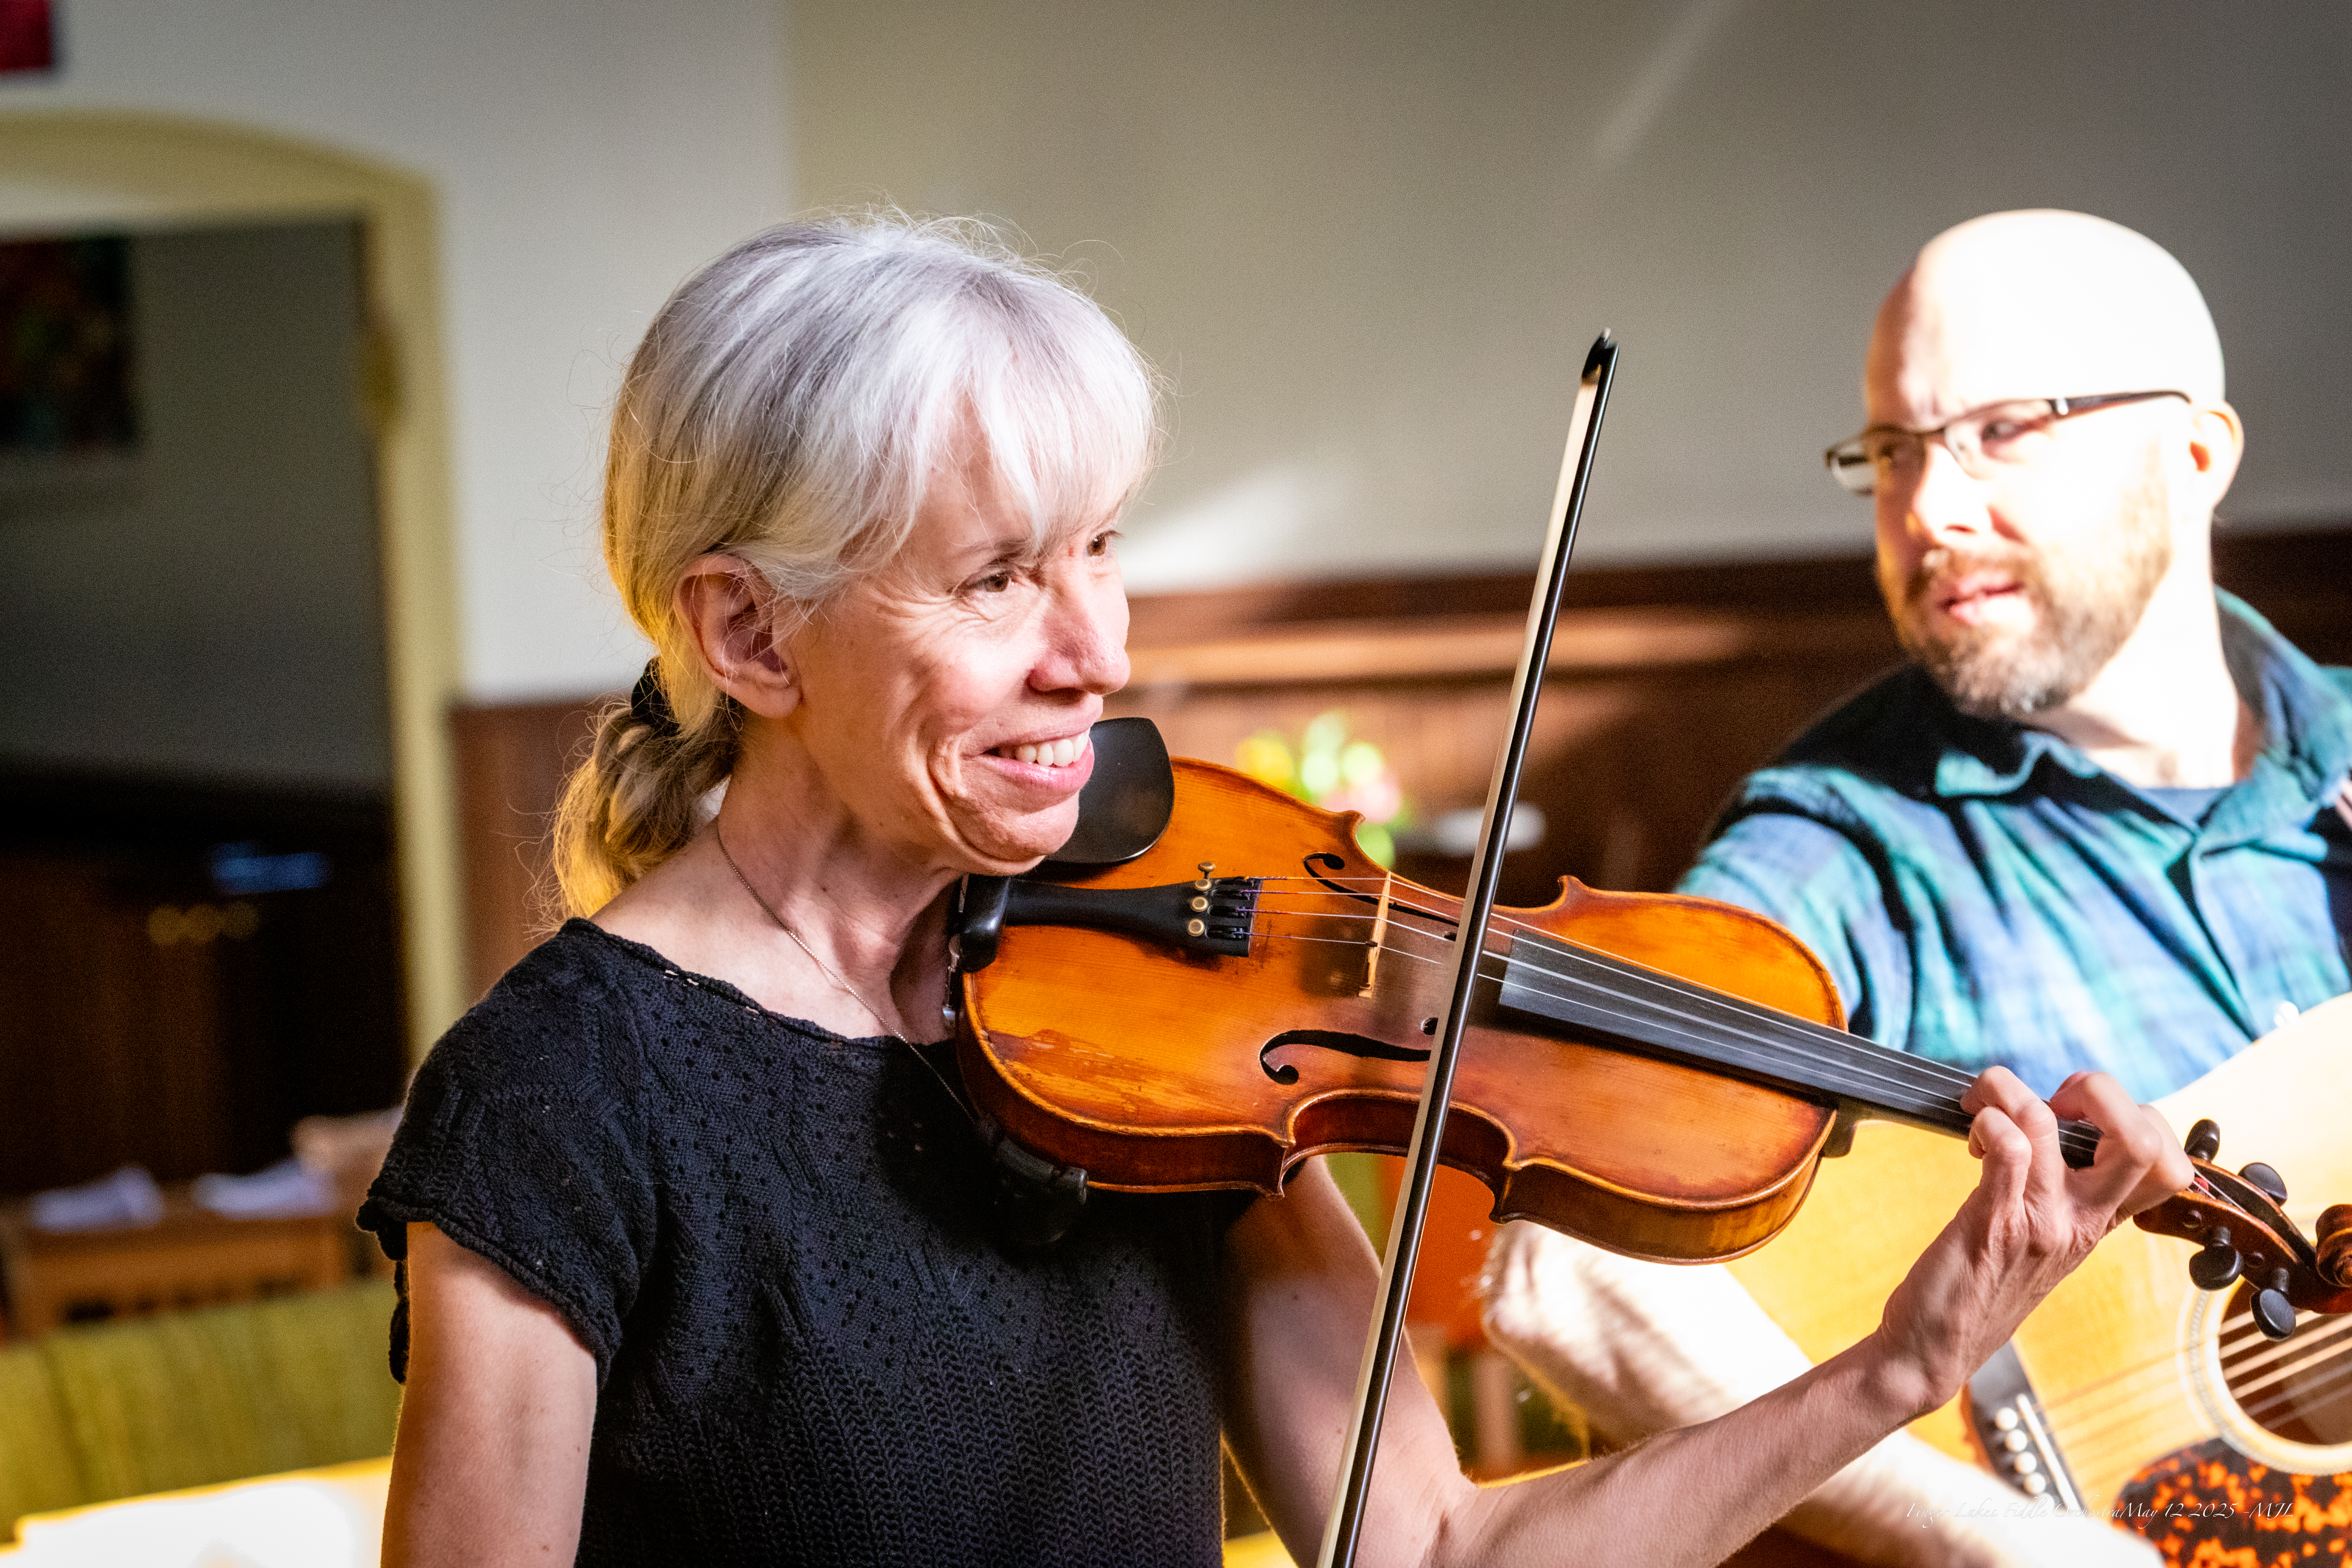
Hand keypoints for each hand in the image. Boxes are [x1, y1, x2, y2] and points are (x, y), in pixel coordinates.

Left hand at [1870, 1068, 2190, 1417]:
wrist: (1934, 1351)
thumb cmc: (1980, 1287)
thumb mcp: (2042, 1241)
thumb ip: (2061, 1196)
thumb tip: (2054, 1130)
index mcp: (2097, 1221)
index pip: (2167, 1161)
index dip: (2135, 1116)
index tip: (2078, 1113)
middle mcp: (2081, 1220)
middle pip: (2143, 1139)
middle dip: (2100, 1090)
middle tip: (2051, 1100)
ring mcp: (2041, 1222)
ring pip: (2052, 1124)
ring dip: (2011, 1091)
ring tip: (1985, 1106)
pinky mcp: (1992, 1222)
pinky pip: (2007, 1148)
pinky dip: (1987, 1120)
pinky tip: (1970, 1135)